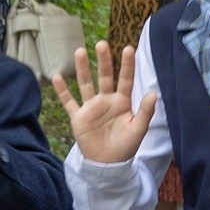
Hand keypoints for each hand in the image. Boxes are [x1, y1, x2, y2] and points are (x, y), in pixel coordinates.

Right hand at [49, 40, 158, 164]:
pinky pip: (69, 102)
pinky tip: (57, 77)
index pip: (125, 80)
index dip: (127, 65)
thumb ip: (145, 111)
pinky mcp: (78, 117)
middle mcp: (106, 101)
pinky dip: (62, 91)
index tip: (128, 48)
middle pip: (104, 77)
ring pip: (85, 84)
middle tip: (101, 44)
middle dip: (103, 61)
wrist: (108, 165)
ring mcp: (91, 108)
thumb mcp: (138, 129)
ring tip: (79, 51)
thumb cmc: (125, 147)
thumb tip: (153, 93)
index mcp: (122, 102)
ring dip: (82, 69)